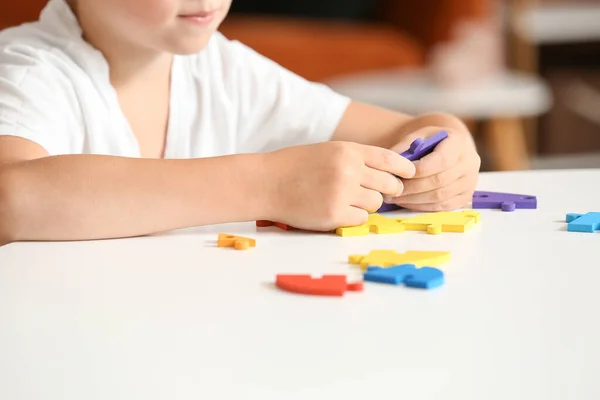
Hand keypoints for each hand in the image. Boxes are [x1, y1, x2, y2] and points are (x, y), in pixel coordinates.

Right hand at [263, 141, 415, 230]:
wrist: (266, 183)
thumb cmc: (296, 166)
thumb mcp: (328, 151)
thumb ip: (356, 158)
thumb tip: (388, 173)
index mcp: (348, 150)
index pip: (390, 160)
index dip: (404, 168)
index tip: (410, 174)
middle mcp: (348, 170)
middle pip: (389, 185)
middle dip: (388, 190)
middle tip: (380, 192)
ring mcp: (342, 193)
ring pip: (375, 203)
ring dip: (366, 204)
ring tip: (347, 200)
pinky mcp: (334, 215)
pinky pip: (360, 220)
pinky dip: (353, 218)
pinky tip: (337, 211)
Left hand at [384, 126, 480, 211]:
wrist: (452, 148)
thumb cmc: (432, 141)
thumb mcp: (419, 135)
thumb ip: (405, 146)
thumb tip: (389, 163)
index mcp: (458, 143)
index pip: (441, 160)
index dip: (419, 169)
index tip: (399, 173)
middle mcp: (469, 163)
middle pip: (439, 181)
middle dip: (412, 187)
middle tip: (392, 190)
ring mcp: (469, 182)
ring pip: (440, 196)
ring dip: (414, 200)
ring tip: (396, 198)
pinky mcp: (465, 197)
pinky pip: (443, 206)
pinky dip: (423, 207)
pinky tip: (407, 203)